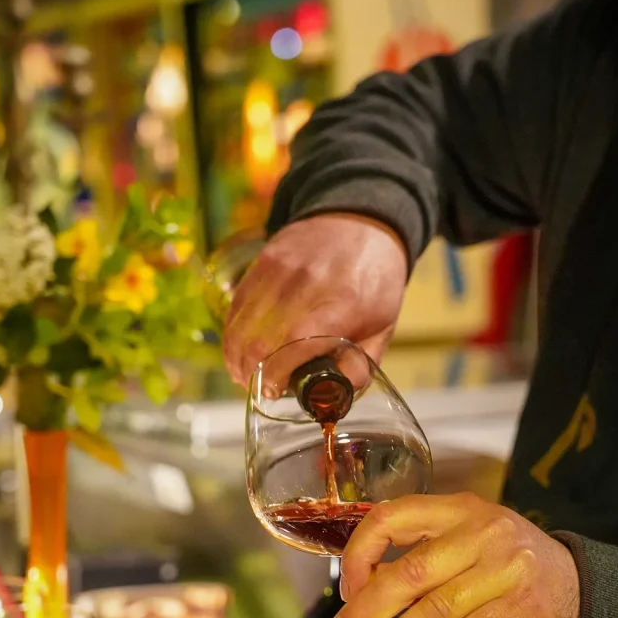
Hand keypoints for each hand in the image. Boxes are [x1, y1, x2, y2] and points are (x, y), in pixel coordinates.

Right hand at [223, 213, 407, 385]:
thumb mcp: (384, 326)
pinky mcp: (264, 260)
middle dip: (252, 372)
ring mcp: (282, 269)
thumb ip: (360, 365)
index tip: (273, 391)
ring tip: (243, 375)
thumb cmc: (375, 280)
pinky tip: (238, 349)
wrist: (362, 220)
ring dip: (237, 356)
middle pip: (263, 338)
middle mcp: (308, 284)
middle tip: (258, 389)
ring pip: (243, 323)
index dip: (277, 373)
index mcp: (344, 304)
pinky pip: (238, 304)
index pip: (298, 343)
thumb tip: (333, 397)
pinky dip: (233, 332)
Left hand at [326, 492, 579, 617]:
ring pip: (431, 610)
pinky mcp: (514, 612)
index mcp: (459, 507)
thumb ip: (421, 551)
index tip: (347, 585)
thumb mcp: (467, 537)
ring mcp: (502, 572)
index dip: (359, 553)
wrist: (575, 591)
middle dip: (365, 608)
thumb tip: (360, 589)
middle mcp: (481, 533)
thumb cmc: (506, 563)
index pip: (392, 517)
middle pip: (408, 573)